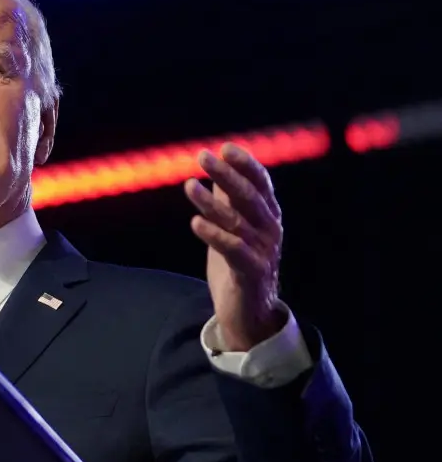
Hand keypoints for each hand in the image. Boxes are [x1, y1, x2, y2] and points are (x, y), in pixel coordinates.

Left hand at [184, 143, 285, 351]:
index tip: (225, 148)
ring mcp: (263, 252)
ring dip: (212, 203)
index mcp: (268, 217)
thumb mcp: (234, 227)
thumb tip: (218, 168)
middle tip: (203, 157)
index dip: (246, 164)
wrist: (249, 313)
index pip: (261, 184)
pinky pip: (234, 250)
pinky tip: (196, 223)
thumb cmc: (239, 264)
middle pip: (249, 197)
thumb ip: (229, 200)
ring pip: (238, 222)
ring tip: (190, 186)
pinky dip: (215, 235)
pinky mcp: (251, 273)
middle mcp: (270, 231)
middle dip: (227, 175)